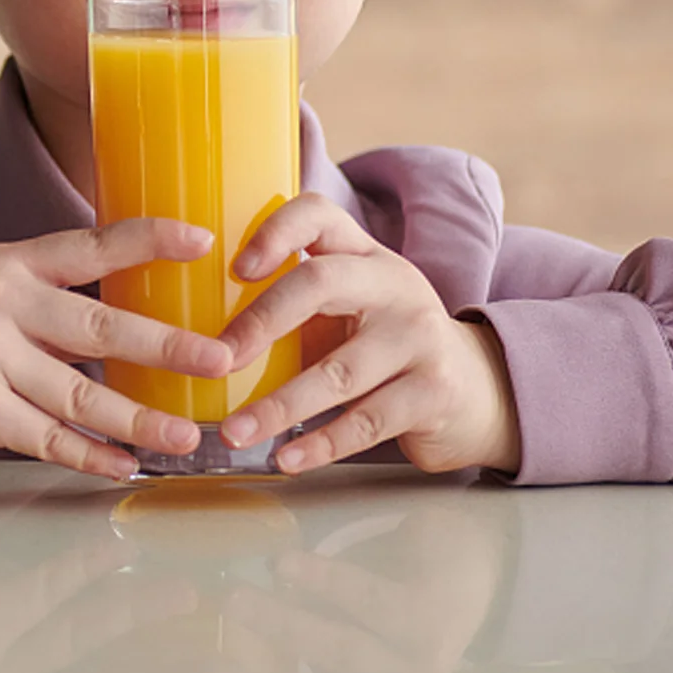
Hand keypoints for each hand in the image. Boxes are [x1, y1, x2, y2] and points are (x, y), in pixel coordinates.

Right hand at [0, 220, 234, 479]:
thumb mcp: (0, 298)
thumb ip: (59, 300)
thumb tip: (152, 310)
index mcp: (12, 264)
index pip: (91, 246)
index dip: (149, 241)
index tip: (202, 243)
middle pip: (100, 326)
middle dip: (168, 346)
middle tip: (221, 358)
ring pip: (83, 394)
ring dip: (141, 418)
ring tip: (186, 432)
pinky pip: (51, 438)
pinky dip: (92, 454)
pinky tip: (126, 464)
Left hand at [217, 194, 519, 475]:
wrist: (477, 389)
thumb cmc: (382, 343)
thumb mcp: (348, 304)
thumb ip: (293, 299)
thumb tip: (195, 321)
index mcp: (362, 254)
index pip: (318, 214)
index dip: (275, 231)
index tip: (235, 266)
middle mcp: (393, 284)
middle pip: (320, 283)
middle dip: (261, 321)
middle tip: (218, 359)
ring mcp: (419, 337)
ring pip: (338, 370)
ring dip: (280, 405)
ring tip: (234, 430)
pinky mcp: (433, 392)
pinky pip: (366, 421)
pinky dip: (321, 442)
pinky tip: (287, 457)